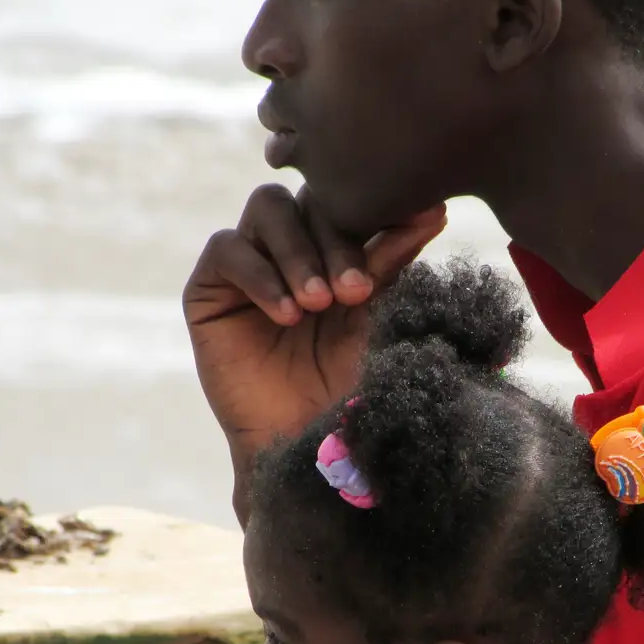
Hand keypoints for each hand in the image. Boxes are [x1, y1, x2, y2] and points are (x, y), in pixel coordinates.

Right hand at [183, 184, 446, 457]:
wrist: (308, 445)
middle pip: (311, 198)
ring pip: (268, 207)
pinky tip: (286, 315)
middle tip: (356, 292)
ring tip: (318, 304)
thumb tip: (434, 209)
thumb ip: (394, 264)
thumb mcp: (379, 319)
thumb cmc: (352, 387)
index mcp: (339, 248)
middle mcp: (296, 248)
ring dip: (298, 252)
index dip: (380, 209)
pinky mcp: (209, 290)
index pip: (351, 200)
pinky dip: (259, 275)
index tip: (421, 224)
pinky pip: (227, 250)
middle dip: (338, 240)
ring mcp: (252, 263)